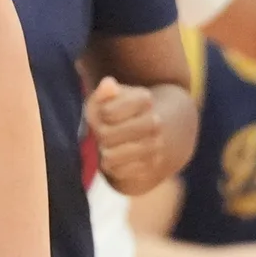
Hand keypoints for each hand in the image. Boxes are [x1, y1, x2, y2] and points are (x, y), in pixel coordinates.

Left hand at [88, 76, 170, 194]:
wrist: (156, 134)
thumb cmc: (122, 113)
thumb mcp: (111, 99)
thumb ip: (104, 93)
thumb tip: (108, 84)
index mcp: (144, 99)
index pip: (106, 112)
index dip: (99, 114)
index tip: (105, 114)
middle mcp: (154, 123)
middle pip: (106, 135)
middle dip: (100, 134)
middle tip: (104, 133)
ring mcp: (155, 147)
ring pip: (111, 156)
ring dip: (105, 153)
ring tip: (109, 147)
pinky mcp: (151, 168)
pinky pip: (118, 172)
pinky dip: (113, 168)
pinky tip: (119, 159)